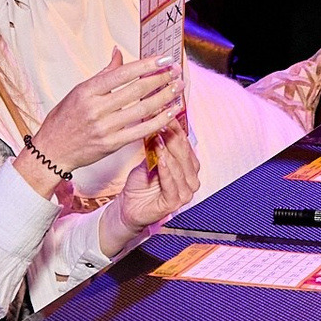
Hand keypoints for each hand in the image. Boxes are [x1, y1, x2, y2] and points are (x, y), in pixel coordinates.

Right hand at [27, 52, 180, 182]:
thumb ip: (103, 74)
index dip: (146, 65)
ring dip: (164, 98)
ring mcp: (105, 128)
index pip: (122, 73)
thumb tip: (118, 52)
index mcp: (87, 91)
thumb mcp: (78, 92)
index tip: (164, 59)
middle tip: (176, 71)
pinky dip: (158, 120)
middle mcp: (96, 109)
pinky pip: (141, 130)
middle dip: (160, 79)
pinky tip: (170, 112)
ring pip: (142, 110)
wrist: (52, 151)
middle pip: (136, 90)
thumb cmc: (64, 119)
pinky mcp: (112, 144)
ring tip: (178, 88)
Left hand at [103, 120, 199, 249]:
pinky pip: (172, 184)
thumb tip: (157, 122)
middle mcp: (191, 179)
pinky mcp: (175, 203)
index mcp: (188, 167)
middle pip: (185, 154)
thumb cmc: (140, 184)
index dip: (176, 128)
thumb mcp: (149, 159)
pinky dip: (166, 171)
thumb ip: (157, 145)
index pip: (185, 144)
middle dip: (173, 137)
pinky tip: (161, 159)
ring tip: (160, 138)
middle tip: (163, 122)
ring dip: (169, 152)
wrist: (129, 207)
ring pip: (180, 168)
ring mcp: (185, 192)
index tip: (167, 113)